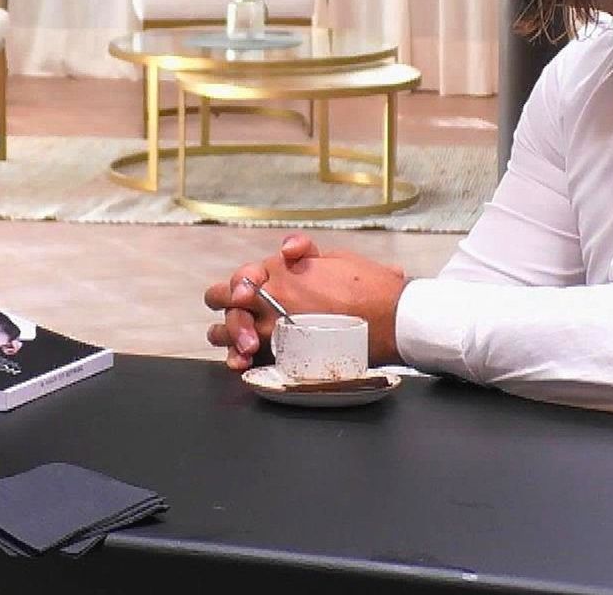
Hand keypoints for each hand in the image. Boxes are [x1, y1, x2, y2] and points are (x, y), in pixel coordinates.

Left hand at [203, 234, 409, 371]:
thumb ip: (304, 253)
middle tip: (237, 313)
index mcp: (279, 273)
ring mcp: (273, 332)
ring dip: (227, 335)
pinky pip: (247, 362)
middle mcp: (269, 301)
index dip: (241, 284)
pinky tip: (244, 363)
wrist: (392, 319)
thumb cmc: (369, 286)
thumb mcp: (335, 257)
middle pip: (220, 300)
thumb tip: (290, 250)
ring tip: (238, 341)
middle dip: (225, 305)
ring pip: (224, 334)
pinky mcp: (284, 358)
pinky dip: (241, 362)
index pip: (240, 276)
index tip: (248, 292)